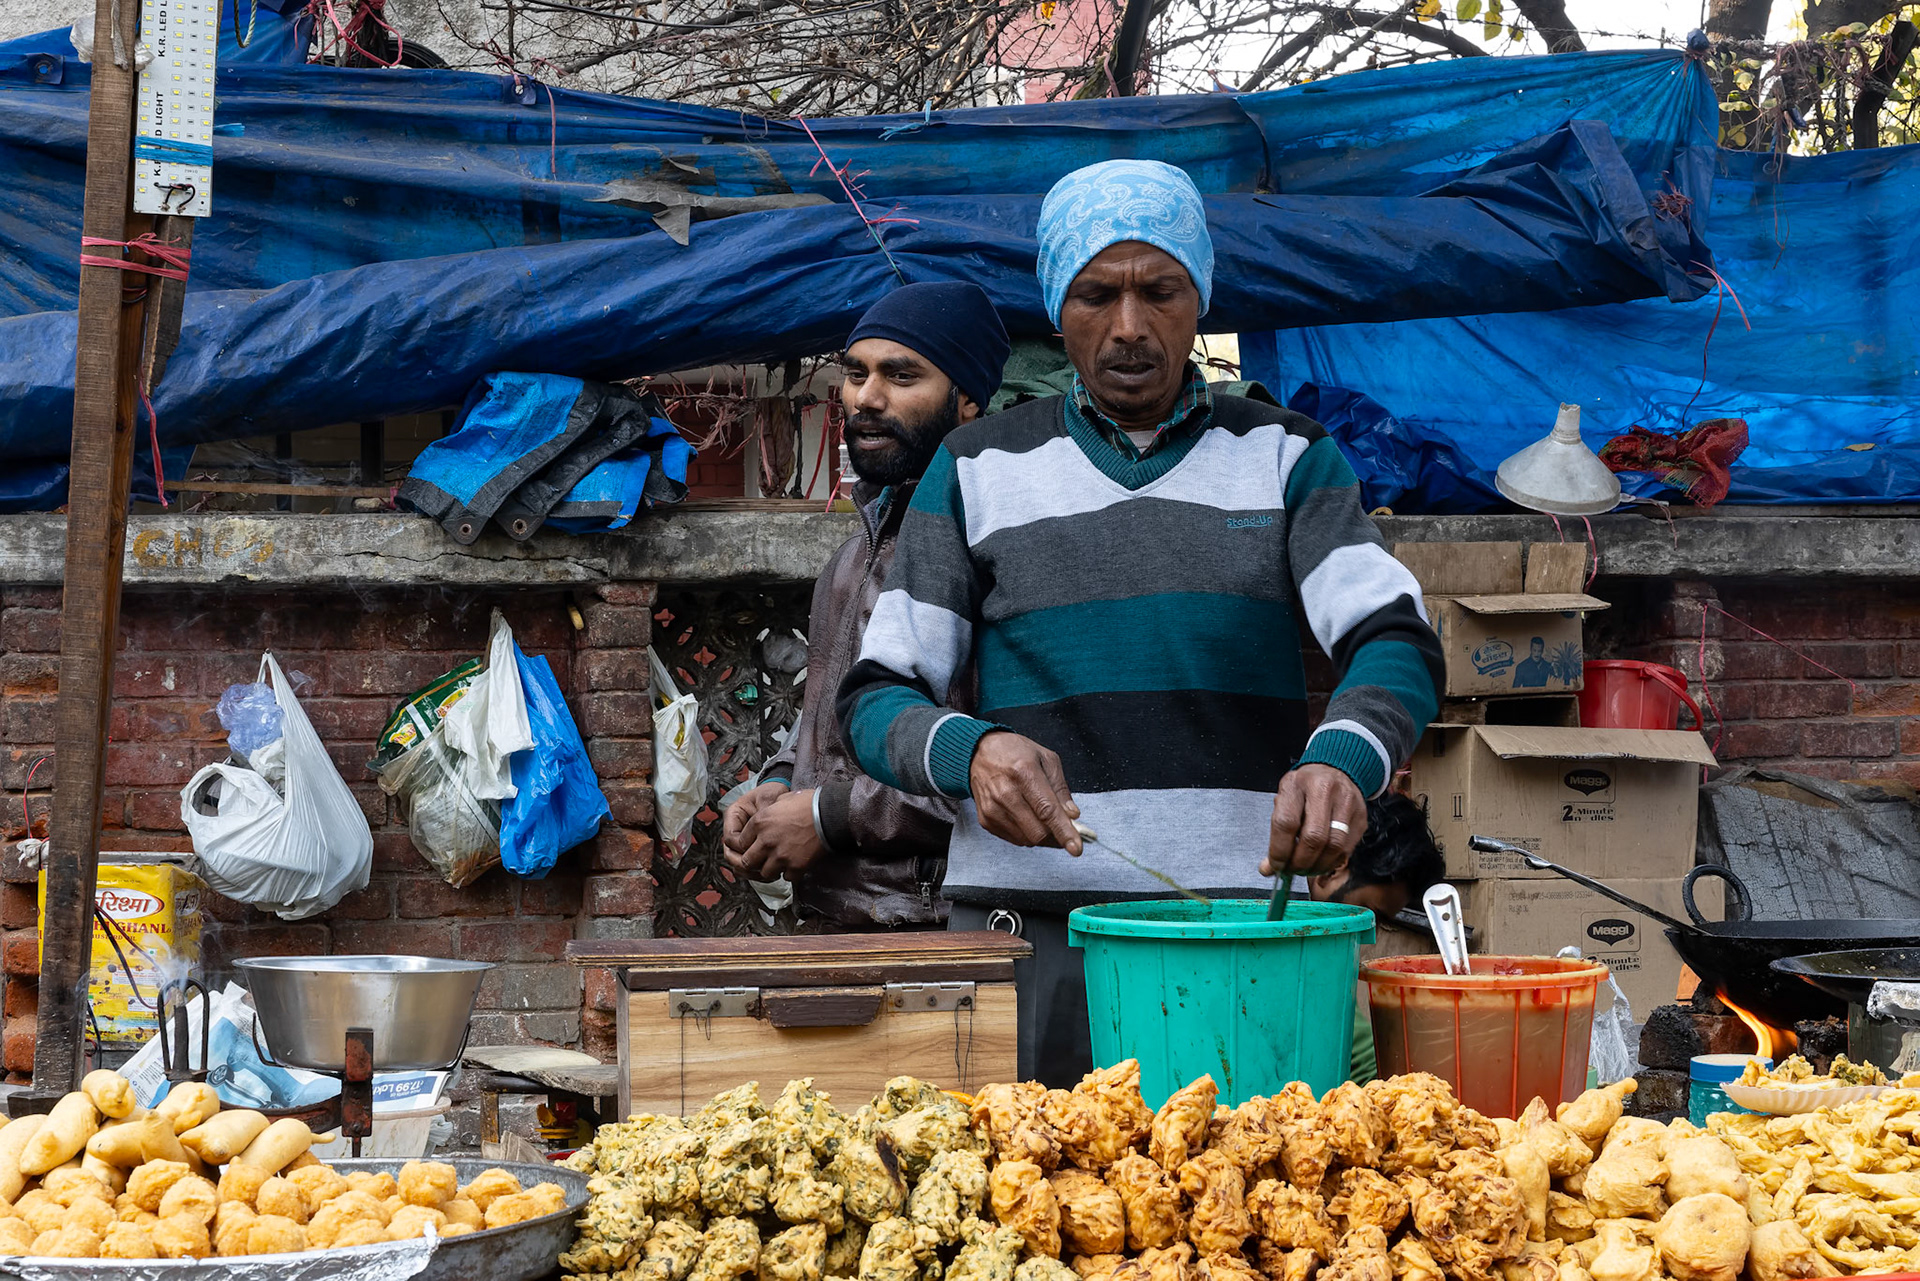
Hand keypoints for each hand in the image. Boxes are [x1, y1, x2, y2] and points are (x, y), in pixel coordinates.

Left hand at [727, 789, 825, 878]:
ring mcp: (780, 856)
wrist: (830, 814)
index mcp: (759, 823)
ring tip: (780, 862)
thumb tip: (765, 816)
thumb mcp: (782, 800)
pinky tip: (795, 864)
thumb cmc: (809, 804)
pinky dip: (790, 873)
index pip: (740, 843)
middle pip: (748, 862)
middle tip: (763, 859)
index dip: (747, 845)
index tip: (754, 846)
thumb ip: (767, 812)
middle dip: (754, 861)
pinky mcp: (796, 867)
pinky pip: (786, 877)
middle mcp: (766, 841)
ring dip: (771, 869)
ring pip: (765, 873)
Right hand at [968, 731, 1082, 852]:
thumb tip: (1072, 815)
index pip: (1047, 810)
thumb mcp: (1046, 759)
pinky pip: (1014, 839)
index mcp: (1024, 772)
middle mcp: (1005, 793)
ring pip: (1027, 839)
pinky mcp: (986, 820)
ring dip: (1041, 835)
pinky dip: (1026, 833)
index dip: (1064, 831)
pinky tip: (1026, 816)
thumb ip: (1061, 788)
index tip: (1076, 848)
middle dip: (1055, 835)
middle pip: (1038, 832)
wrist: (979, 752)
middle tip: (1063, 826)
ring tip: (1041, 816)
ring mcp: (993, 809)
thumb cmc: (1015, 752)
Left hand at [1262, 764, 1366, 877]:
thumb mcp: (1285, 799)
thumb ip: (1276, 833)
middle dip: (1300, 863)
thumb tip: (1268, 868)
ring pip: (1334, 847)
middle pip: (1314, 838)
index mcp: (1297, 784)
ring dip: (1317, 867)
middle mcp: (1324, 790)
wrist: (1335, 770)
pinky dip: (1331, 863)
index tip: (1275, 866)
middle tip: (1291, 871)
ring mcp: (1347, 803)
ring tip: (1305, 869)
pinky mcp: (1361, 817)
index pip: (1286, 823)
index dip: (1279, 851)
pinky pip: (1347, 850)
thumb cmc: (1305, 788)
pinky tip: (1321, 862)